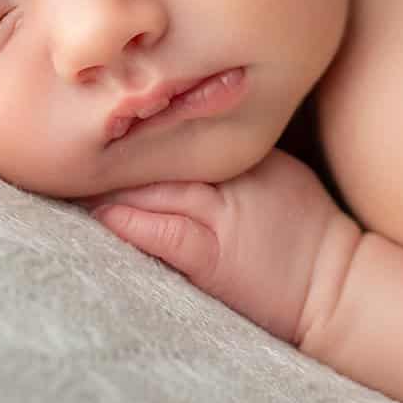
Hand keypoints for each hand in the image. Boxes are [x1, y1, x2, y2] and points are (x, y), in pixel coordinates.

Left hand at [79, 149, 351, 344]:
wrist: (335, 286)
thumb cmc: (308, 229)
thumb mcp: (277, 169)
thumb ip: (230, 151)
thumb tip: (177, 134)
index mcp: (244, 153)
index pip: (179, 128)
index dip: (139, 124)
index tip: (100, 116)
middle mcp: (229, 178)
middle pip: (158, 155)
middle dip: (113, 149)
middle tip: (67, 139)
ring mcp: (219, 218)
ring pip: (151, 188)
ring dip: (108, 183)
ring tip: (69, 176)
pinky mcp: (209, 259)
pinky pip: (160, 232)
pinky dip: (126, 220)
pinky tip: (99, 213)